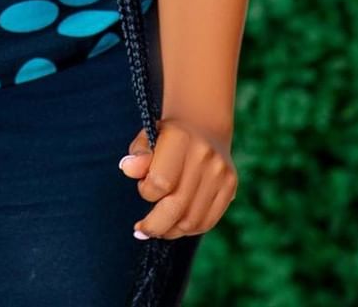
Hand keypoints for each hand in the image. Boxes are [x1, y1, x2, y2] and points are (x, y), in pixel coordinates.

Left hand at [118, 117, 236, 239]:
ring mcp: (220, 172)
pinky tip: (176, 226)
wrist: (201, 126)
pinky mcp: (230, 185)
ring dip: (171, 231)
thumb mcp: (147, 137)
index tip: (143, 187)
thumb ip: (137, 154)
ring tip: (159, 229)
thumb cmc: (166, 136)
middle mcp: (204, 155)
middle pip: (177, 206)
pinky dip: (189, 230)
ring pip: (192, 220)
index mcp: (180, 137)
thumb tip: (127, 168)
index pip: (160, 182)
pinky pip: (208, 221)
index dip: (146, 192)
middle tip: (141, 231)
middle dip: (155, 225)